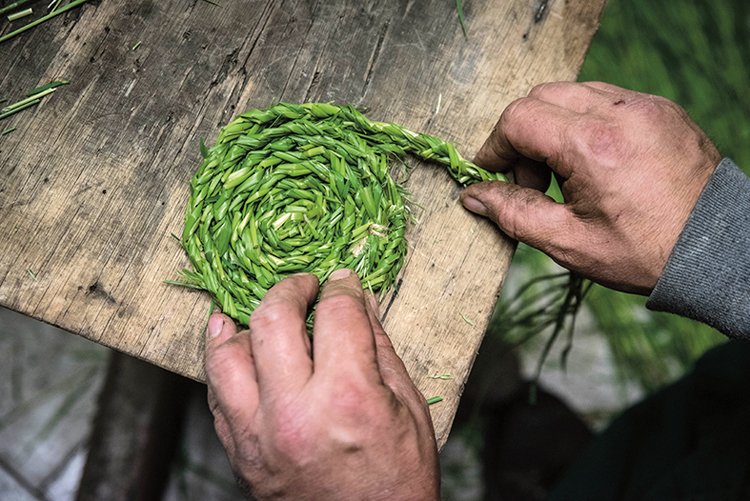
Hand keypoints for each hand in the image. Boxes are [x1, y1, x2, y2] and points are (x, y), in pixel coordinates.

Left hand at [204, 269, 439, 499]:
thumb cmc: (399, 479)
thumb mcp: (408, 408)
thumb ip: (378, 349)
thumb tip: (357, 304)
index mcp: (347, 398)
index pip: (335, 315)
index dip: (342, 289)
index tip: (342, 283)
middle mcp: (294, 414)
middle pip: (272, 320)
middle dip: (290, 289)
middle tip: (305, 287)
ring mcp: (259, 436)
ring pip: (226, 355)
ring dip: (243, 323)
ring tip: (259, 314)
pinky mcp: (241, 454)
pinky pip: (216, 394)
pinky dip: (224, 363)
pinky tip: (235, 347)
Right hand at [461, 81, 720, 293]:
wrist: (717, 250)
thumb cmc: (646, 252)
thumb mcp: (570, 243)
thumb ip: (514, 213)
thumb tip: (473, 196)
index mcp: (593, 147)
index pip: (519, 120)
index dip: (495, 147)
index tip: (493, 175)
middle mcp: (619, 113)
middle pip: (542, 98)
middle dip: (523, 136)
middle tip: (533, 181)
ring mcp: (644, 106)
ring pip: (572, 93)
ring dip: (553, 126)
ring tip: (566, 173)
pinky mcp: (661, 109)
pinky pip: (605, 98)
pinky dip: (585, 122)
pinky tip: (594, 162)